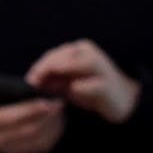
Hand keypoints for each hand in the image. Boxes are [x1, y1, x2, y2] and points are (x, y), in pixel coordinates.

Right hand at [0, 80, 63, 152]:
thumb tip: (7, 87)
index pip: (11, 118)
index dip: (31, 110)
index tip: (46, 101)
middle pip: (28, 131)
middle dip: (47, 117)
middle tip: (58, 102)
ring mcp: (8, 150)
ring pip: (38, 141)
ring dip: (52, 125)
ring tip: (59, 109)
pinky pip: (41, 146)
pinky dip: (52, 133)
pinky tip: (57, 120)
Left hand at [26, 40, 140, 123]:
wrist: (124, 101)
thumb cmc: (92, 90)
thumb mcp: (68, 83)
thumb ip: (52, 79)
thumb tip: (32, 80)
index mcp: (80, 50)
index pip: (53, 55)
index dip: (38, 66)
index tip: (28, 80)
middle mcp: (90, 54)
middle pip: (61, 57)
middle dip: (45, 69)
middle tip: (33, 84)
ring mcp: (100, 67)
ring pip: (76, 64)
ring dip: (58, 73)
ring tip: (45, 85)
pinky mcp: (107, 85)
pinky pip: (90, 84)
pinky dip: (79, 87)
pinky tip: (70, 91)